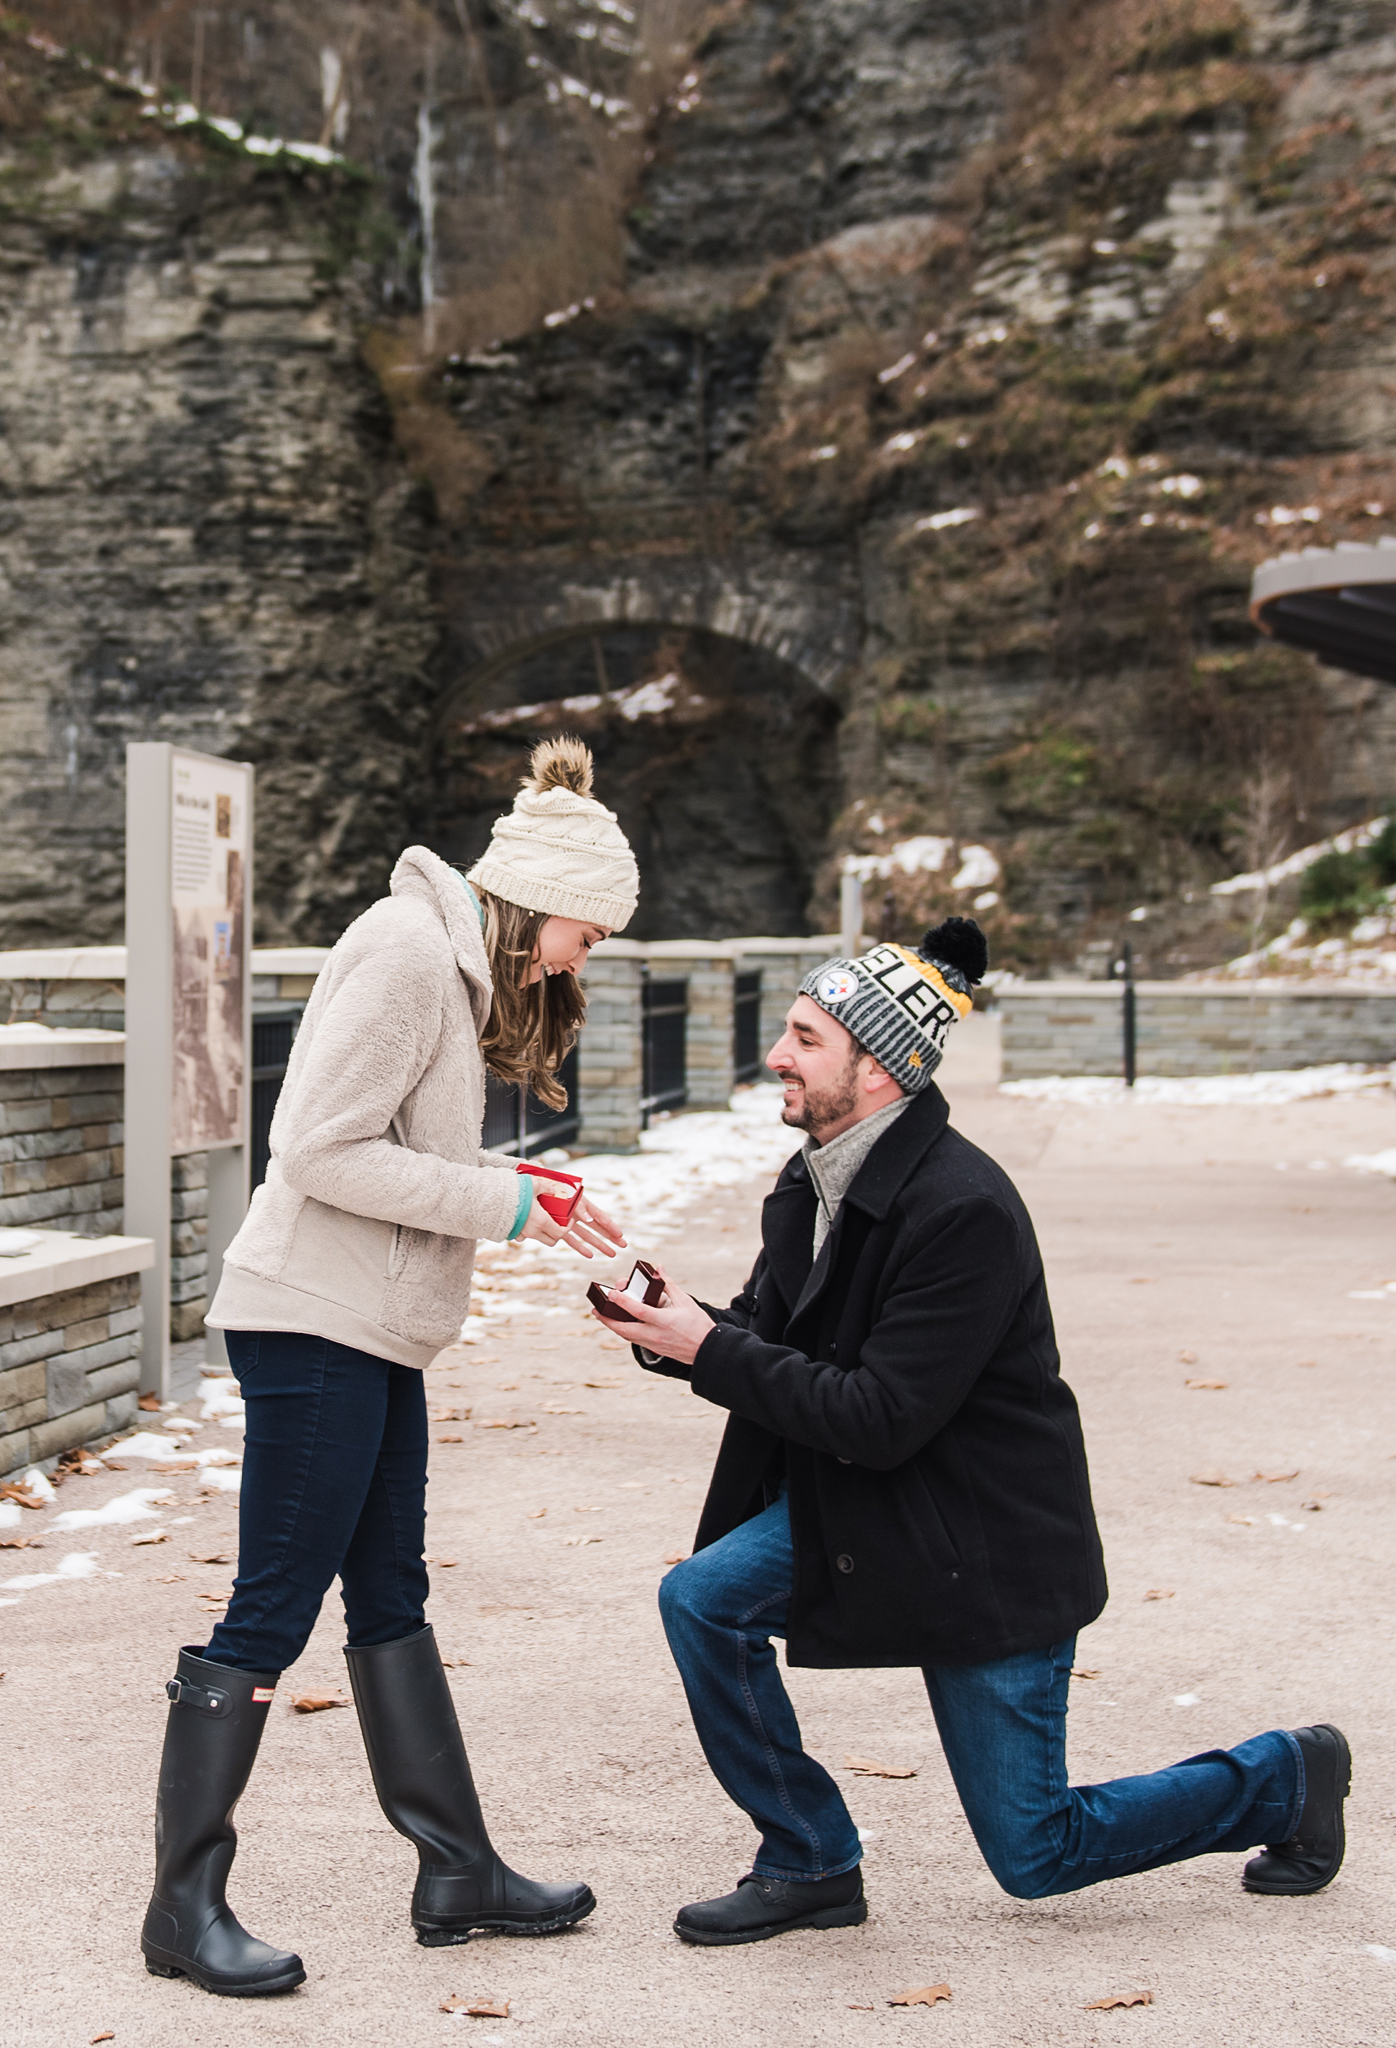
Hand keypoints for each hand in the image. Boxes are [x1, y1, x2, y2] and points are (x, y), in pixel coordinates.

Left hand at [518, 1183, 626, 1260]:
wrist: (535, 1185)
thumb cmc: (553, 1186)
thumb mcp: (569, 1194)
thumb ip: (579, 1207)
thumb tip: (589, 1219)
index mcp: (583, 1203)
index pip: (600, 1216)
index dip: (610, 1226)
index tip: (620, 1235)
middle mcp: (579, 1213)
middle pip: (598, 1227)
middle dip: (611, 1237)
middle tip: (623, 1245)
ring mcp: (570, 1221)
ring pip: (587, 1236)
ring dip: (599, 1245)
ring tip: (611, 1254)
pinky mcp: (559, 1227)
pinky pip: (571, 1240)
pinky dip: (580, 1247)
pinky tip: (590, 1255)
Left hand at [590, 1263, 714, 1364]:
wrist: (706, 1350)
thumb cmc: (698, 1323)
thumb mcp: (685, 1301)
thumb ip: (669, 1284)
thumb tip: (658, 1268)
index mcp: (663, 1320)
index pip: (637, 1310)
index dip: (622, 1302)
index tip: (611, 1294)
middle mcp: (654, 1334)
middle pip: (624, 1329)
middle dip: (607, 1320)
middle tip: (595, 1311)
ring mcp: (653, 1343)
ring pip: (626, 1336)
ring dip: (613, 1326)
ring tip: (602, 1317)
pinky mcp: (653, 1348)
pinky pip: (634, 1340)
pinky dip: (624, 1331)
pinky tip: (620, 1324)